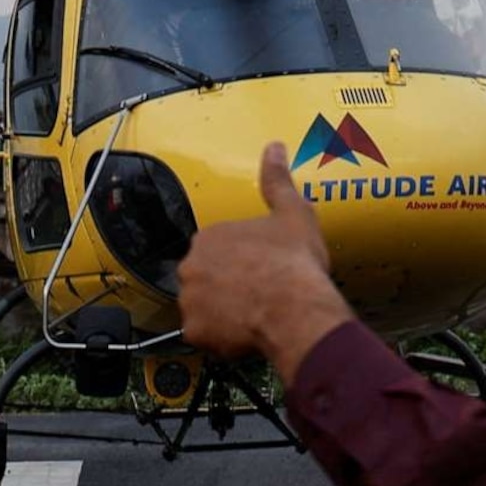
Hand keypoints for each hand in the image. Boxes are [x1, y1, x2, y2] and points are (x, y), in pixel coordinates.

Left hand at [177, 142, 355, 383]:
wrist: (295, 309)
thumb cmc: (294, 263)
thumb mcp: (293, 212)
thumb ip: (278, 180)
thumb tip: (274, 148)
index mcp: (211, 236)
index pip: (218, 247)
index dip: (240, 259)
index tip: (259, 267)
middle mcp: (192, 265)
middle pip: (205, 276)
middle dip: (225, 284)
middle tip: (257, 292)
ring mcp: (190, 300)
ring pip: (202, 306)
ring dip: (221, 311)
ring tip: (254, 314)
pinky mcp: (196, 331)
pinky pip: (204, 335)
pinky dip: (220, 337)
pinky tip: (245, 333)